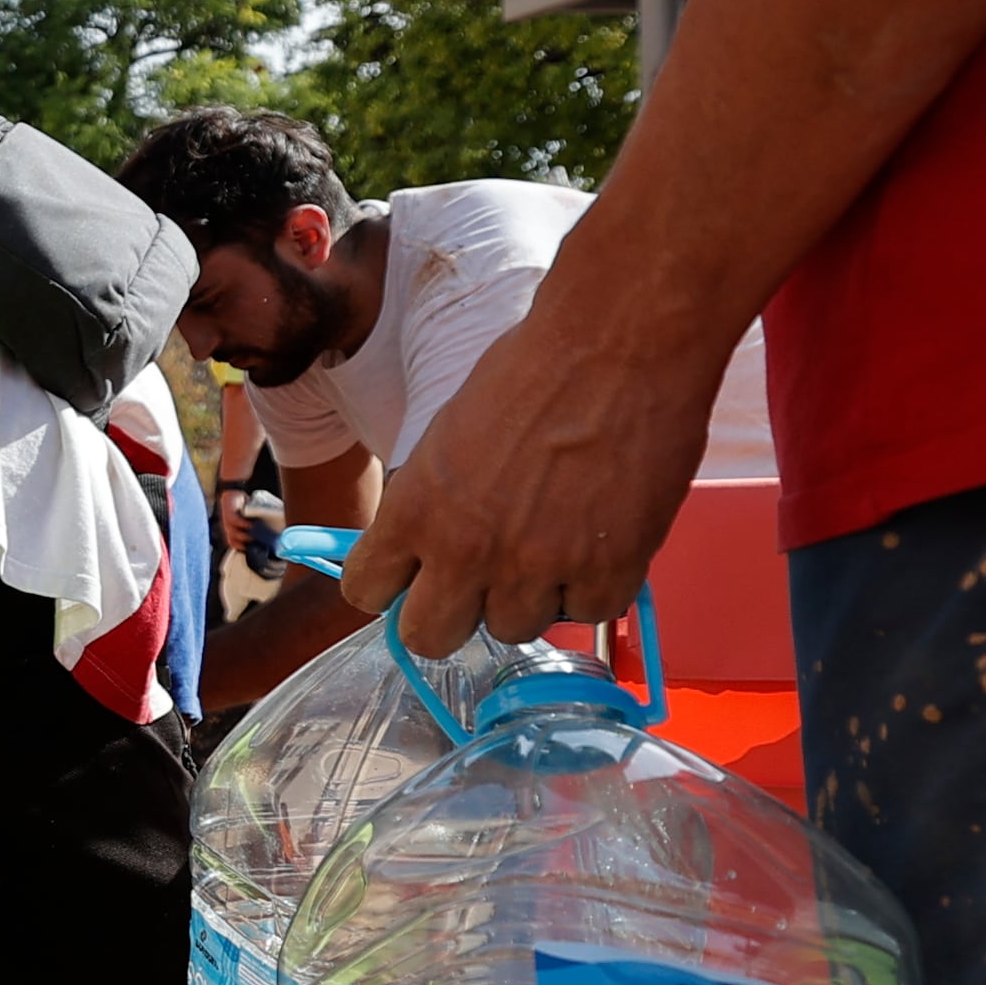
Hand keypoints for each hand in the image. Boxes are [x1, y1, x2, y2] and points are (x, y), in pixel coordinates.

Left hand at [340, 300, 727, 658]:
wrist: (619, 345)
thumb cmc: (533, 370)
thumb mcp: (448, 437)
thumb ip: (431, 501)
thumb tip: (426, 548)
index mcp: (415, 509)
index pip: (366, 591)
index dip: (391, 588)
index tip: (411, 578)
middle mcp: (466, 550)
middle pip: (430, 639)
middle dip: (448, 616)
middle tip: (477, 584)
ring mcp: (537, 567)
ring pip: (515, 628)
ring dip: (530, 596)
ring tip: (553, 543)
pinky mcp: (607, 570)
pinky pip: (589, 612)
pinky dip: (595, 585)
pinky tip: (600, 542)